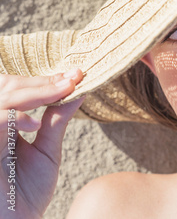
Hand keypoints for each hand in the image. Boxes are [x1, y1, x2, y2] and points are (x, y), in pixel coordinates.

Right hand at [0, 69, 83, 218]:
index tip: (75, 75)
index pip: (17, 89)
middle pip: (7, 88)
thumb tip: (78, 92)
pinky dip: (12, 118)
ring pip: (1, 100)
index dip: (44, 80)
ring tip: (61, 91)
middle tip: (71, 79)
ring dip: (32, 93)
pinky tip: (33, 122)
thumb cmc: (27, 192)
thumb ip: (56, 121)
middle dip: (41, 82)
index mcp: (3, 124)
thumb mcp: (46, 151)